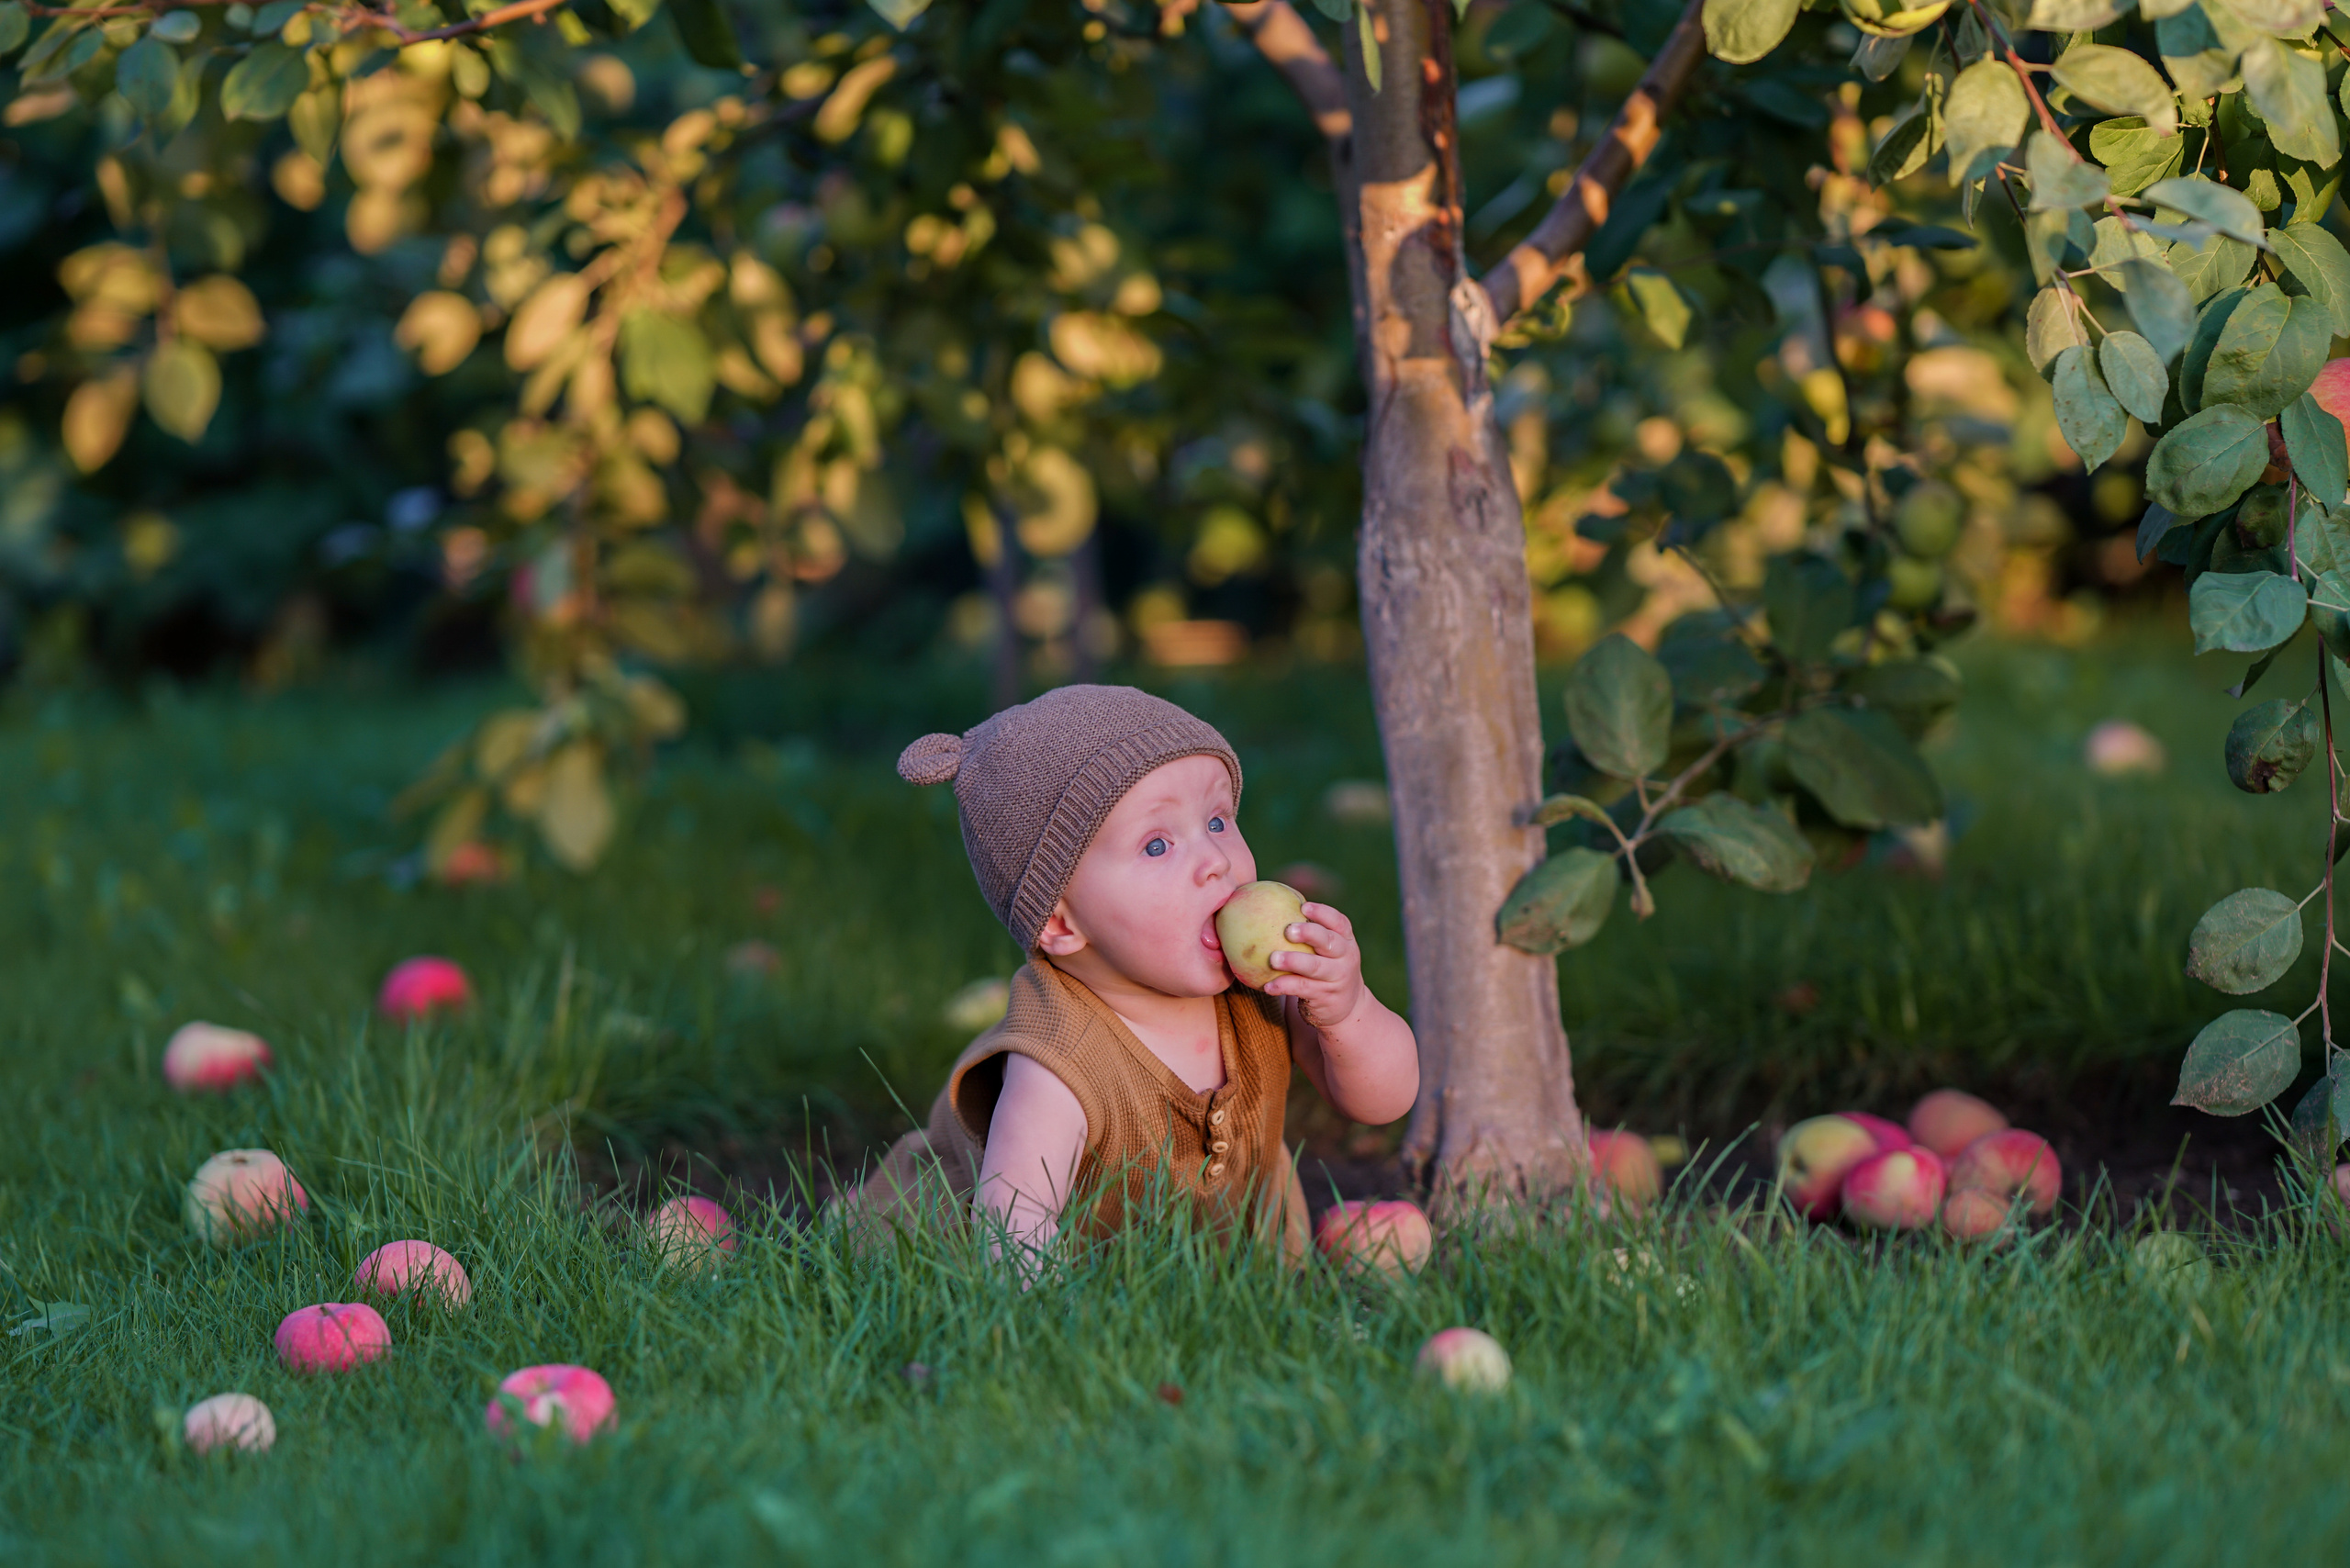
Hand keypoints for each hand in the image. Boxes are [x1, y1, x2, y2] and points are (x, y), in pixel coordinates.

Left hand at [1264, 901, 1366, 1031]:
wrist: (1347, 1006)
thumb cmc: (1328, 968)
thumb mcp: (1329, 952)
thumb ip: (1312, 934)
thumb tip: (1272, 909)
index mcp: (1346, 941)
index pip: (1339, 922)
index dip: (1322, 913)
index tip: (1303, 907)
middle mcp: (1345, 958)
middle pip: (1328, 941)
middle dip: (1309, 933)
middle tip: (1288, 930)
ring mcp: (1336, 978)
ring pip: (1315, 967)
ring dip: (1293, 961)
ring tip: (1273, 959)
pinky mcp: (1325, 996)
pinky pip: (1302, 989)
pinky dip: (1283, 986)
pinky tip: (1267, 985)